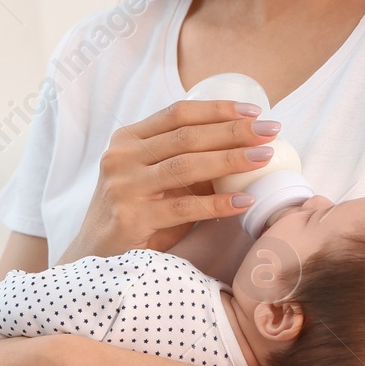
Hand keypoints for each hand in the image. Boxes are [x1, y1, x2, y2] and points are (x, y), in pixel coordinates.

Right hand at [63, 98, 279, 258]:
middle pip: (186, 136)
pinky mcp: (131, 218)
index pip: (177, 114)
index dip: (217, 110)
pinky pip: (183, 208)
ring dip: (230, 160)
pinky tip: (244, 201)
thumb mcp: (153, 178)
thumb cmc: (134, 212)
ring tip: (264, 158)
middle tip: (270, 130)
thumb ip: (185, 162)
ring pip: (186, 166)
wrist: (94, 255)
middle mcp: (122, 157)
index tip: (253, 111)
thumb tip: (242, 149)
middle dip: (233, 131)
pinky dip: (217, 204)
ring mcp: (124, 187)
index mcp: (128, 139)